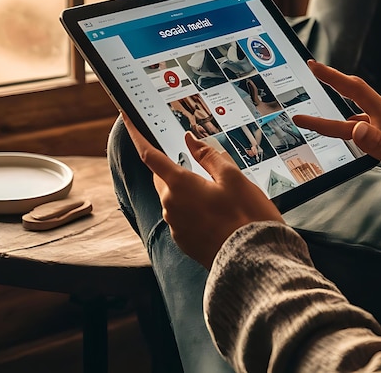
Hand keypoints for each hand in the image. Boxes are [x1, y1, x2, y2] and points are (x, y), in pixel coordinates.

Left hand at [122, 114, 283, 268]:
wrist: (253, 261)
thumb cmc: (246, 217)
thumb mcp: (233, 177)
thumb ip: (209, 155)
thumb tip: (191, 140)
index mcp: (179, 185)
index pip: (149, 154)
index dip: (136, 134)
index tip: (126, 118)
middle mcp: (170, 205)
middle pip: (162, 177)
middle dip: (174, 167)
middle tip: (198, 164)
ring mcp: (175, 226)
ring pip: (173, 197)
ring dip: (187, 190)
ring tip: (218, 193)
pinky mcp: (183, 242)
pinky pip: (181, 217)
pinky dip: (192, 209)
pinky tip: (216, 213)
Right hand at [293, 61, 380, 211]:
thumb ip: (378, 144)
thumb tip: (354, 125)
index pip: (357, 91)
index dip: (332, 77)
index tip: (313, 66)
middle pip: (354, 101)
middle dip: (328, 92)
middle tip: (308, 86)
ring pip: (361, 116)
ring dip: (341, 120)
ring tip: (316, 124)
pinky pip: (371, 125)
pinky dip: (357, 129)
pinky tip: (352, 138)